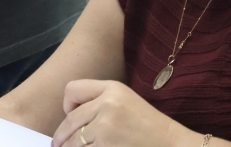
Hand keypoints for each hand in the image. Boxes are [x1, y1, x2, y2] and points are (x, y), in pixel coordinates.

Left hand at [51, 80, 189, 146]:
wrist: (173, 145)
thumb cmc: (149, 128)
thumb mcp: (126, 102)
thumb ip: (99, 102)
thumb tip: (68, 118)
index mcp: (112, 88)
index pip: (72, 90)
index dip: (67, 105)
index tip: (70, 118)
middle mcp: (107, 104)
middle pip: (69, 120)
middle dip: (61, 137)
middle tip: (57, 146)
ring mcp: (106, 127)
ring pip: (72, 142)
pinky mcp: (106, 146)